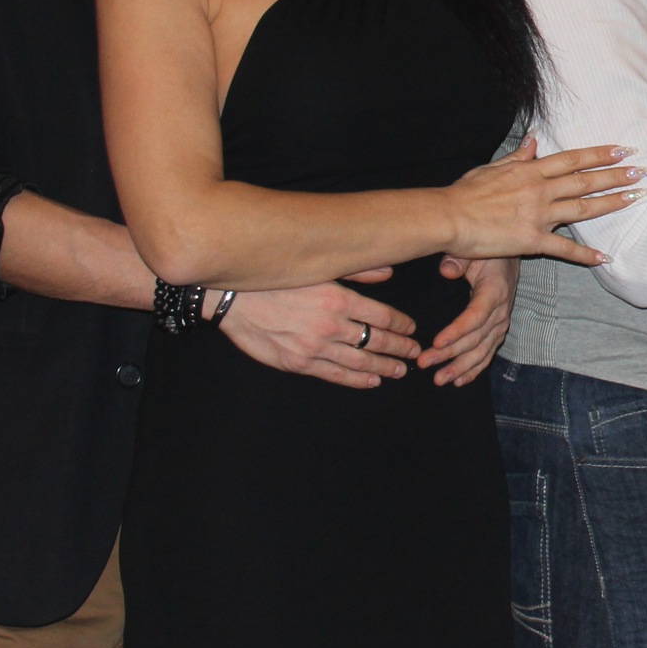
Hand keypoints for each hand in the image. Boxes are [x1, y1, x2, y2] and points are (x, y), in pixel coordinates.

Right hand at [222, 277, 418, 386]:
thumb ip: (355, 270)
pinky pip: (335, 374)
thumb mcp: (316, 267)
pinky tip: (372, 380)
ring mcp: (314, 347)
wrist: (231, 298)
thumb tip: (388, 273)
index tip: (412, 329)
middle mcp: (331, 325)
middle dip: (399, 348)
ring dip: (384, 367)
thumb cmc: (274, 278)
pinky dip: (357, 380)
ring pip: (360, 361)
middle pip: (377, 341)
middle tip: (414, 352)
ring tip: (399, 370)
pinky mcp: (297, 363)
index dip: (402, 325)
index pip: (383, 316)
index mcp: (339, 299)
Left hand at [420, 256, 515, 385]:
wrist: (510, 256)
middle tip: (424, 363)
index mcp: (495, 291)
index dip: (457, 331)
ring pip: (482, 351)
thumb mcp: (473, 250)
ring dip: (460, 367)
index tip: (436, 343)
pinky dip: (475, 369)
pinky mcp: (498, 330)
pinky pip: (488, 354)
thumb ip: (459, 260)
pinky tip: (459, 381)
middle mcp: (501, 311)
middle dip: (449, 354)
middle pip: (476, 338)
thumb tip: (446, 271)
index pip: (476, 315)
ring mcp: (501, 323)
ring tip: (440, 379)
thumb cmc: (487, 254)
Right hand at [444, 137, 642, 263]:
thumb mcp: (492, 167)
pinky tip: (605, 258)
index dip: (600, 154)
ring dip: (612, 203)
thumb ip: (517, 156)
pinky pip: (564, 249)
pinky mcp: (531, 240)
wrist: (447, 216)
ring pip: (583, 208)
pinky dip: (585, 255)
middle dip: (617, 175)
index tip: (623, 150)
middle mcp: (539, 190)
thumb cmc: (465, 192)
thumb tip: (534, 140)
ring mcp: (537, 215)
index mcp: (531, 171)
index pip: (573, 159)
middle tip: (643, 172)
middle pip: (586, 180)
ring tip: (637, 198)